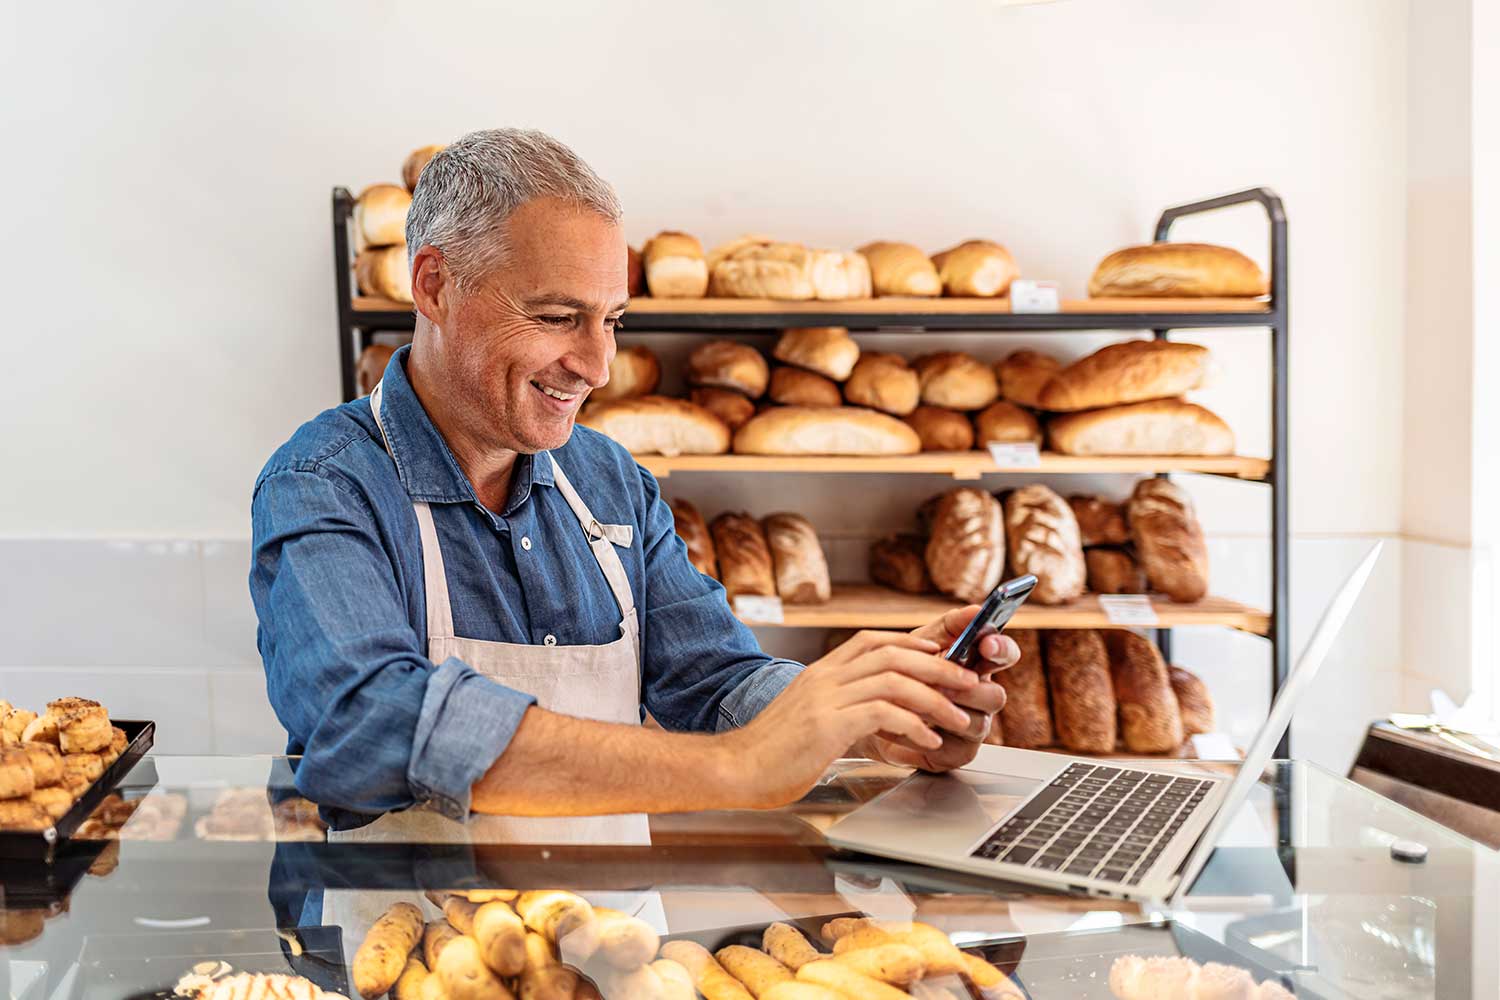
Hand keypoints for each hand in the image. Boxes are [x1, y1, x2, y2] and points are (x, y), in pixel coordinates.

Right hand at [725, 630, 984, 808]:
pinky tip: (927, 741)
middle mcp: (824, 678)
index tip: (939, 654)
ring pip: (894, 681)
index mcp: (820, 673)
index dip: (911, 643)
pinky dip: (913, 724)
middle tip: (968, 682)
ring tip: (958, 716)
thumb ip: (836, 708)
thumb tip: (870, 715)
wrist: (735, 769)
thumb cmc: (771, 754)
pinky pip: (882, 713)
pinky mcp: (827, 725)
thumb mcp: (806, 719)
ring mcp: (825, 699)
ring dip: (935, 697)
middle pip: (892, 655)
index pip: (871, 640)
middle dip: (938, 667)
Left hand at [856, 605, 1020, 773]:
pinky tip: (909, 723)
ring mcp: (972, 727)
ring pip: (977, 723)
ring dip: (946, 711)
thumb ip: (951, 626)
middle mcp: (981, 698)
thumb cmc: (902, 672)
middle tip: (942, 682)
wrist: (871, 707)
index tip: (986, 644)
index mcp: (977, 666)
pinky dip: (926, 733)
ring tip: (919, 702)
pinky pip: (953, 747)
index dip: (1001, 650)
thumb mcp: (923, 643)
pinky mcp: (956, 754)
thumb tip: (975, 610)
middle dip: (969, 688)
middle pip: (996, 695)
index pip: (1005, 655)